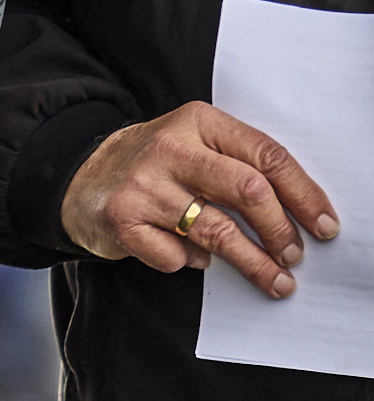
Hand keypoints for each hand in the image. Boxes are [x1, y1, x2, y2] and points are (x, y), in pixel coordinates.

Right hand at [63, 102, 335, 299]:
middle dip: (281, 231)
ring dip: (253, 263)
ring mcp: (143, 186)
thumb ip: (238, 163)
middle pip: (247, 191)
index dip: (304, 195)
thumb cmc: (153, 164)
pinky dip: (192, 262)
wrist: (77, 175)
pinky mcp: (121, 221)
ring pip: (217, 232)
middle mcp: (170, 149)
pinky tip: (193, 258)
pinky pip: (175, 255)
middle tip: (295, 256)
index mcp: (198, 121)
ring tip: (275, 279)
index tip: (325, 225)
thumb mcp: (194, 143)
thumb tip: (299, 212)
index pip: (266, 156)